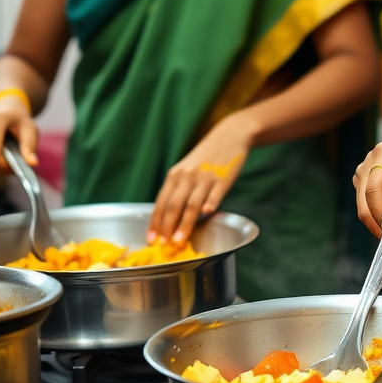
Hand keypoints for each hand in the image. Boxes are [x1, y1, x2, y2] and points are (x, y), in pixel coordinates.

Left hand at [148, 113, 252, 243]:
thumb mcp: (187, 170)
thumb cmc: (206, 157)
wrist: (229, 136)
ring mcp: (205, 176)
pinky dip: (210, 203)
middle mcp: (187, 175)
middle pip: (174, 205)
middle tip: (165, 246)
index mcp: (175, 175)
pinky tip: (207, 214)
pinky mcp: (223, 177)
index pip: (161, 202)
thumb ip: (178, 190)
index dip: (156, 222)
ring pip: (192, 204)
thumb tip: (169, 218)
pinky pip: (215, 193)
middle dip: (167, 227)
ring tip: (180, 241)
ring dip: (184, 224)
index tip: (152, 239)